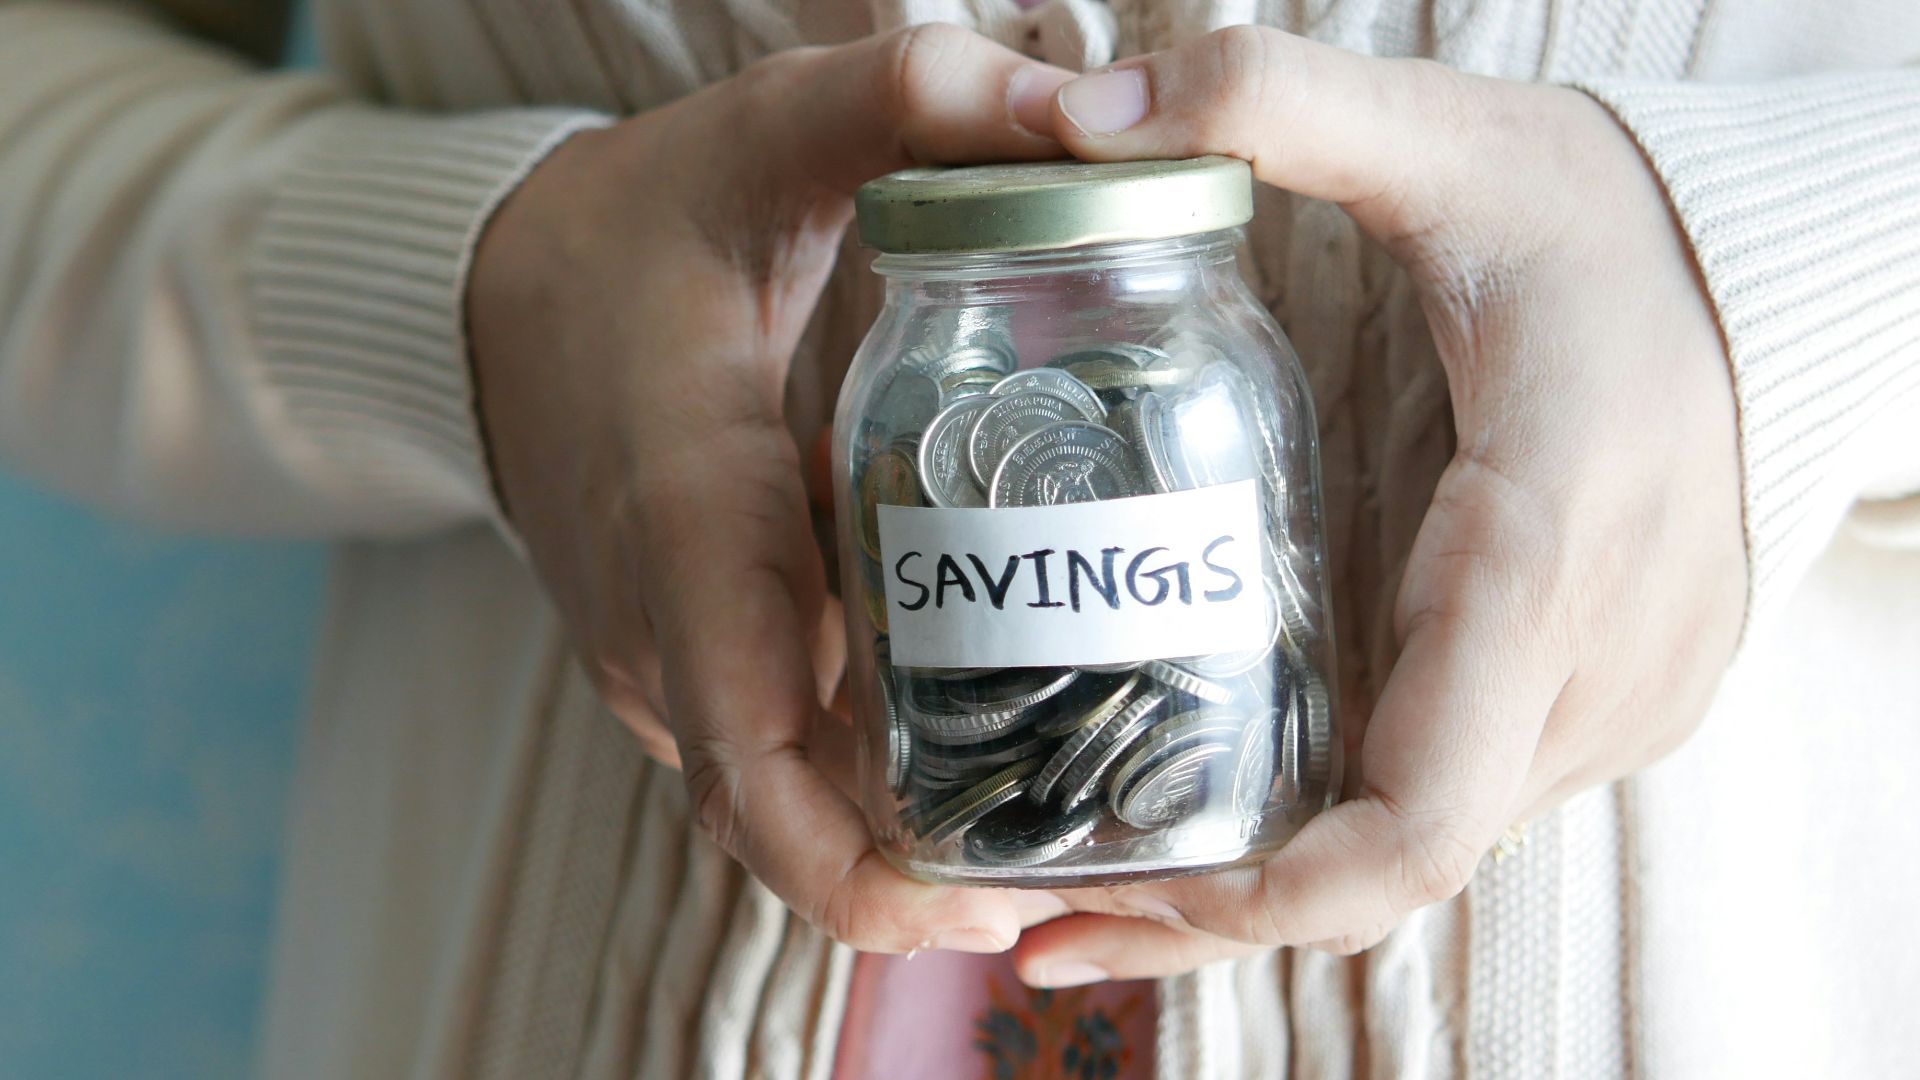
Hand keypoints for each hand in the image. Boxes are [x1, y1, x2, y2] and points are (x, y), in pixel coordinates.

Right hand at [468, 26, 1076, 953]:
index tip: (986, 904)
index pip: (749, 755)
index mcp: (687, 519)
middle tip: (1073, 878)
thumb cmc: (636, 227)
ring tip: (1056, 826)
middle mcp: (661, 624)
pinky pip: (769, 752)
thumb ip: (908, 102)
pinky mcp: (674, 658)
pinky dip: (859, 780)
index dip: (855, 869)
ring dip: (897, 839)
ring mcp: (658, 658)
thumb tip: (1078, 108)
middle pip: (779, 822)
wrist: (489, 295)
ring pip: (777, 801)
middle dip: (915, 881)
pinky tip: (976, 747)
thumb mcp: (766, 136)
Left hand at [1011, 27, 1745, 982]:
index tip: (1117, 896)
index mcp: (1543, 553)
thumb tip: (1077, 109)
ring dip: (1261, 885)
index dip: (1270, 894)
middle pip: (1389, 867)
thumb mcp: (1450, 141)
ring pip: (1417, 852)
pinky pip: (1449, 803)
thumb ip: (1273, 104)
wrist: (1780, 273)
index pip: (1418, 811)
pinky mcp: (1598, 701)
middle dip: (1214, 909)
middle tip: (1031, 915)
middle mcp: (1593, 670)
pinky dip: (1330, 834)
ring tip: (1085, 880)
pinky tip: (1213, 814)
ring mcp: (1610, 703)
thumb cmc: (1612, 222)